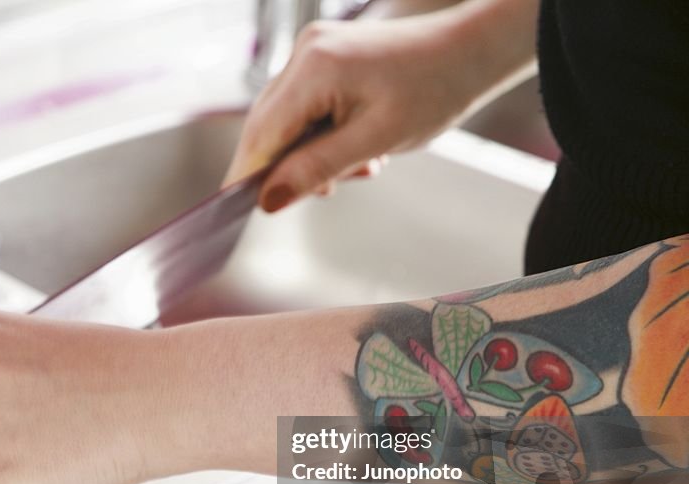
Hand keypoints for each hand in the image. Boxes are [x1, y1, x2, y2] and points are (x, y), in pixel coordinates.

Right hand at [225, 0, 536, 210]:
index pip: (262, 133)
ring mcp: (313, 50)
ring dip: (310, 152)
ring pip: (285, 119)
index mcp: (315, 68)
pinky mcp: (324, 56)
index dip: (248, 174)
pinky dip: (320, 134)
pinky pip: (303, 105)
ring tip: (360, 167)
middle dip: (286, 166)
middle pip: (267, 125)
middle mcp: (305, 52)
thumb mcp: (374, 142)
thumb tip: (269, 199)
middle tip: (320, 193)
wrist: (471, 52)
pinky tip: (355, 148)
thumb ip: (316, 169)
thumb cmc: (435, 89)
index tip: (236, 208)